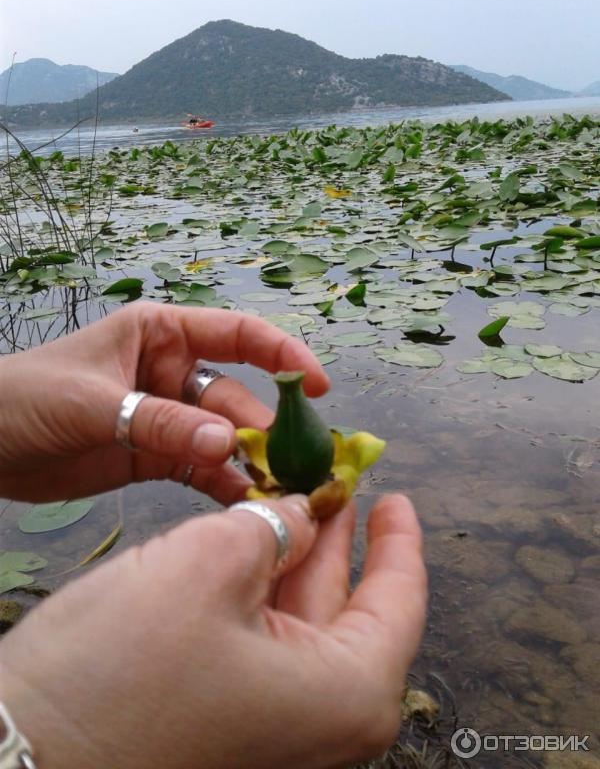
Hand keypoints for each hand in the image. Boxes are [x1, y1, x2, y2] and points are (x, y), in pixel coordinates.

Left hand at [0, 302, 328, 501]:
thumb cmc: (25, 398)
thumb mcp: (93, 402)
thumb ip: (160, 422)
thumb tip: (229, 443)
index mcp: (163, 334)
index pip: (237, 335)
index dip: (283, 354)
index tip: (317, 386)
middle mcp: (174, 372)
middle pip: (236, 397)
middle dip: (266, 430)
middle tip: (296, 467)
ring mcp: (167, 417)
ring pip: (223, 438)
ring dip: (249, 463)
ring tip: (279, 494)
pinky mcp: (155, 456)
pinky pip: (201, 469)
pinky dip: (222, 485)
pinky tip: (244, 507)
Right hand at [0, 493, 425, 768]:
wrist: (24, 752)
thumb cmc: (127, 660)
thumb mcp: (211, 563)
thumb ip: (272, 526)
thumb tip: (298, 514)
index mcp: (347, 690)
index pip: (399, 600)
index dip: (398, 540)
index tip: (394, 495)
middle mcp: (321, 718)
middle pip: (348, 606)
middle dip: (335, 535)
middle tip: (330, 477)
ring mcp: (272, 723)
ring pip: (301, 620)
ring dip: (295, 554)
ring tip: (292, 495)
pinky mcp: (227, 717)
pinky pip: (263, 640)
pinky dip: (261, 586)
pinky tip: (250, 541)